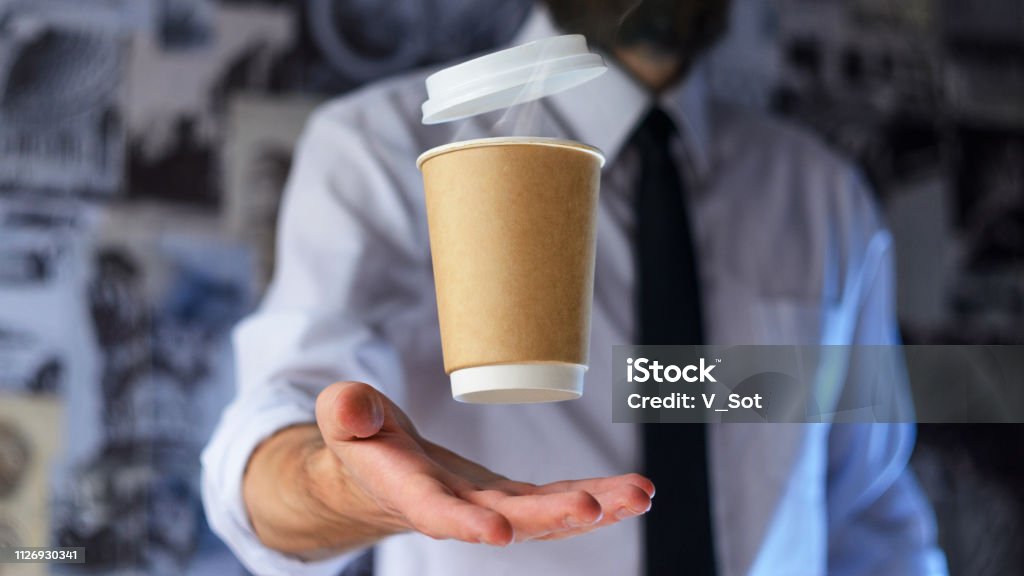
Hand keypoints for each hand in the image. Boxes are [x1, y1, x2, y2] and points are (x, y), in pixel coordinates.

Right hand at [244, 382, 653, 555]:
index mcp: (408, 492)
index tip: (500, 533)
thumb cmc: (357, 437)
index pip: (438, 514)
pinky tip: (632, 492)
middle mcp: (456, 508)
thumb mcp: (341, 417)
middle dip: (553, 515)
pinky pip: (556, 498)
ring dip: (594, 508)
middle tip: (596, 506)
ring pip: (545, 514)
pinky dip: (594, 497)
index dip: (466, 525)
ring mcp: (487, 505)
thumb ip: (346, 412)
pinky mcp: (508, 496)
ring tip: (640, 495)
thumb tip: (354, 409)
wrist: (373, 469)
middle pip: (508, 519)